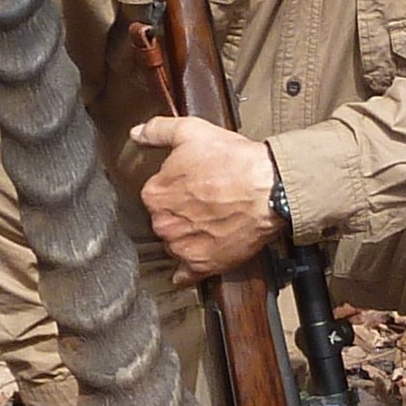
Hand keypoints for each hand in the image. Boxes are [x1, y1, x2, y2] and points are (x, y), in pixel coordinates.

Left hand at [129, 116, 277, 278]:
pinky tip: (196, 260)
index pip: (155, 194)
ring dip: (186, 238)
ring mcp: (181, 247)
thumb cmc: (234, 161)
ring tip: (209, 225)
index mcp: (154, 194)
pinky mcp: (202, 266)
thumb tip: (136, 133)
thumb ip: (157, 131)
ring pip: (174, 244)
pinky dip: (187, 271)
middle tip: (204, 203)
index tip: (190, 185)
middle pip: (164, 221)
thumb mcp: (192, 132)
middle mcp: (163, 224)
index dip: (174, 188)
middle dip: (179, 213)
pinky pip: (185, 275)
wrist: (269, 190)